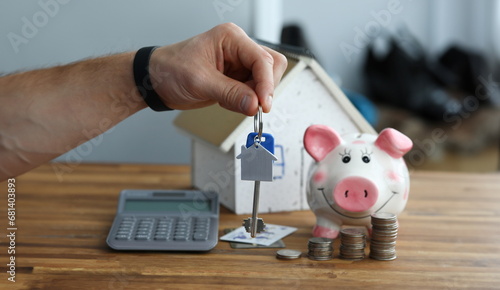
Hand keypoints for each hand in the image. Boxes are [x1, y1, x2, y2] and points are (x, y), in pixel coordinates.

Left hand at [149, 23, 287, 115]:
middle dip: (263, 89)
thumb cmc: (170, 70)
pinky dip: (247, 101)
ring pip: (266, 80)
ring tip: (232, 101)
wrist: (157, 80)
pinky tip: (229, 102)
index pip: (261, 59)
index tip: (264, 104)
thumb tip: (254, 104)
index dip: (266, 83)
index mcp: (230, 38)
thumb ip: (230, 94)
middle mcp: (238, 48)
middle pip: (271, 67)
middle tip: (252, 105)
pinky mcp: (237, 78)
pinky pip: (254, 91)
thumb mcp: (200, 82)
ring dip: (255, 96)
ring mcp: (239, 64)